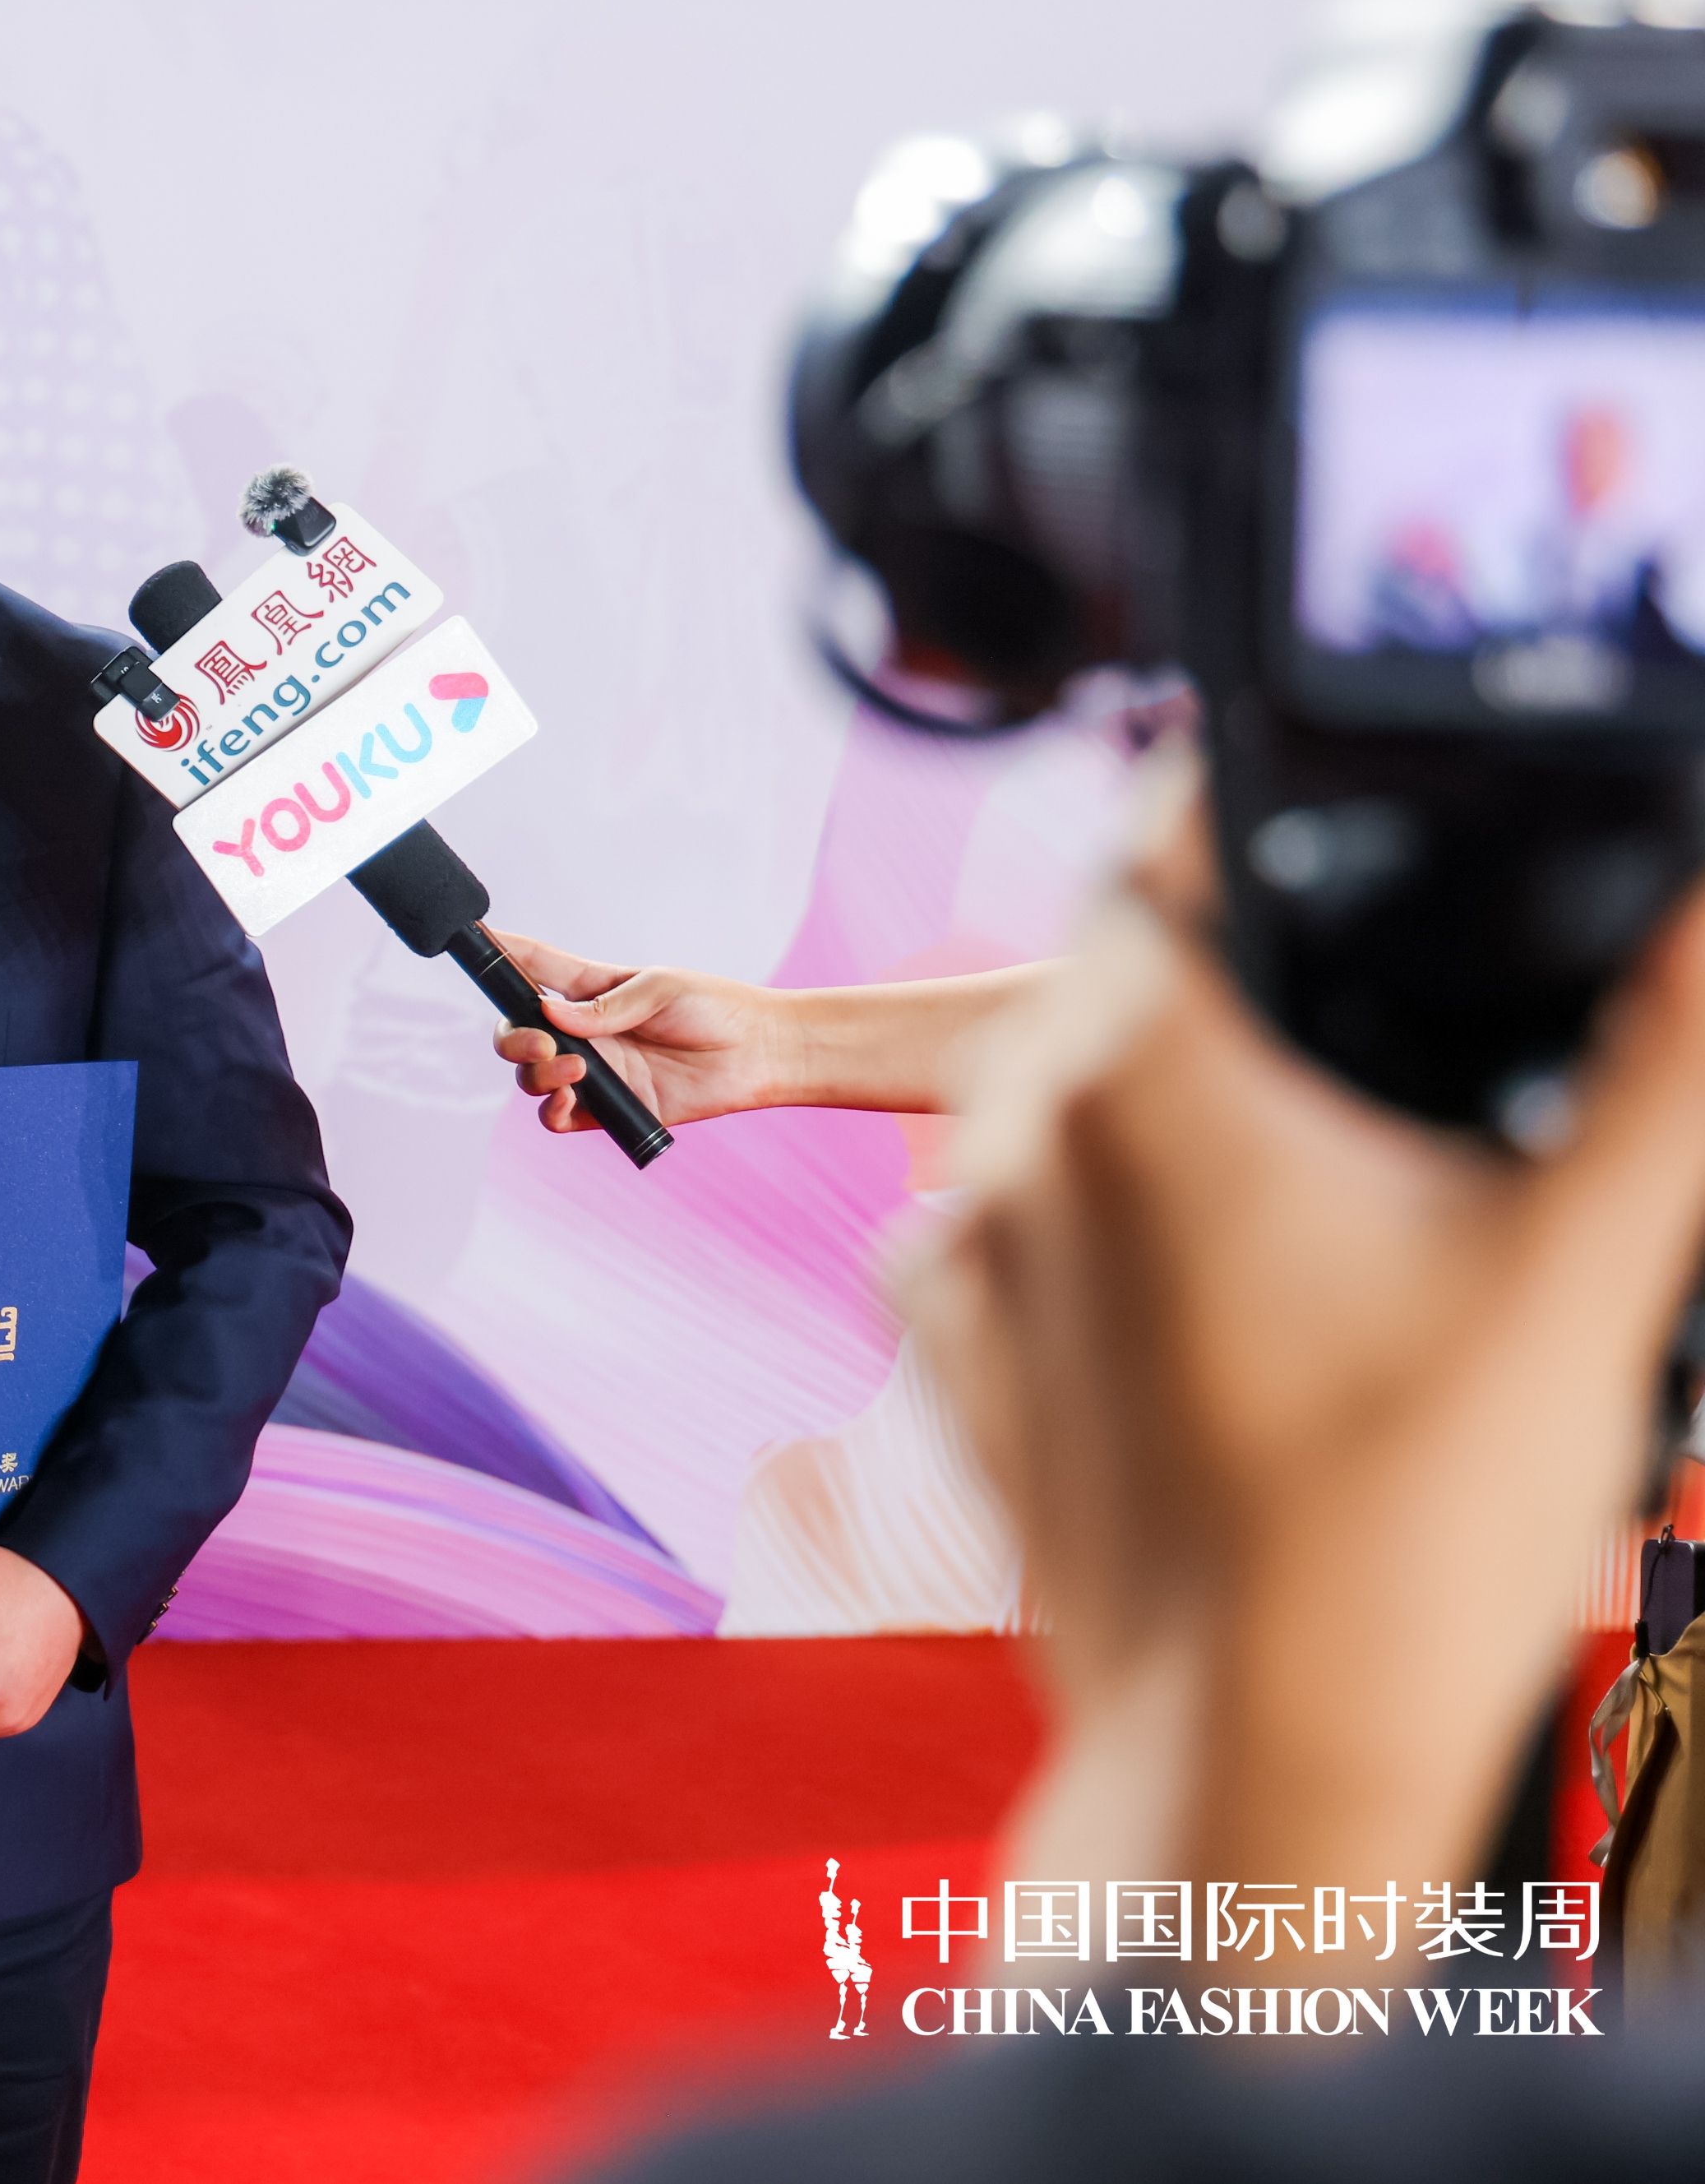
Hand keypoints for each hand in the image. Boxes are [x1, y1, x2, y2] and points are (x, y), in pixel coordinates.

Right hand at [484, 933, 789, 1132]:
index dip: (503, 953)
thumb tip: (551, 1015)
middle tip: (541, 1042)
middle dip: (514, 1038)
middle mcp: (586, 1031)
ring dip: (539, 1073)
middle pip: (519, 1033)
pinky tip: (567, 1101)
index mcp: (592, 991)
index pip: (536, 968)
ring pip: (533, 1075)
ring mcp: (596, 1071)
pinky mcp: (610, 1108)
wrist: (758, 1054)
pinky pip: (558, 1116)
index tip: (476, 937)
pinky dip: (551, 1110)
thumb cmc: (715, 1008)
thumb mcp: (660, 989)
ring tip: (576, 1070)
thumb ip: (604, 1006)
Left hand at [912, 783, 1704, 1901]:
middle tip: (1406, 1115)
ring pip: (1091, 1103)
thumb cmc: (1396, 1537)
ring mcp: (967, 1236)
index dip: (1287, 825)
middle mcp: (1010, 1121)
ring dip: (1204, 1127)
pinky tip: (1245, 1317)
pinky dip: (1127, 1242)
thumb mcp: (1591, 1263)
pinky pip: (1037, 1227)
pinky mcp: (958, 1345)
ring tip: (1347, 1238)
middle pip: (1153, 977)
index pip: (1180, 836)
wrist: (1249, 1767)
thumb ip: (1667, 1058)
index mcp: (1130, 1052)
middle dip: (1282, 1010)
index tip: (1379, 854)